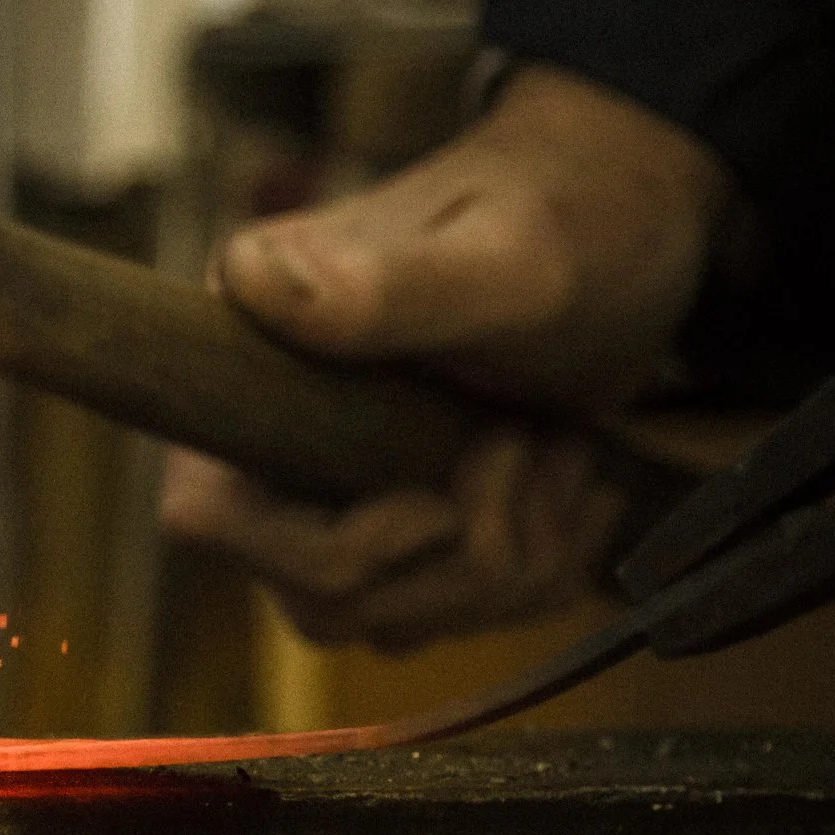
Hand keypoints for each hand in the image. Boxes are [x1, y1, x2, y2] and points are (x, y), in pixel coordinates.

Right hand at [158, 64, 729, 651]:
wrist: (627, 224)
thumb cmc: (562, 216)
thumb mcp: (500, 258)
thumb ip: (387, 284)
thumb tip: (252, 280)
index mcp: (249, 358)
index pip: (207, 519)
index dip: (329, 548)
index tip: (441, 501)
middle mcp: (270, 432)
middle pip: (315, 599)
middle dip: (453, 561)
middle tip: (531, 453)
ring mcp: (336, 485)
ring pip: (390, 619)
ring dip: (510, 564)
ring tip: (564, 453)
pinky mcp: (403, 520)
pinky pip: (446, 612)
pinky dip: (535, 573)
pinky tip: (575, 484)